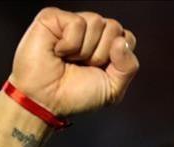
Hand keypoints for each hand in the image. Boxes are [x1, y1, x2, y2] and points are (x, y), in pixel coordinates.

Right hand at [9, 8, 138, 115]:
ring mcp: (72, 23)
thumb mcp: (112, 89)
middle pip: (114, 27)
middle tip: (81, 66)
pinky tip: (58, 51)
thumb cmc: (74, 95)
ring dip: (84, 50)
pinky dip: (69, 43)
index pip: (127, 37)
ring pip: (97, 22)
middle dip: (101, 54)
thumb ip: (129, 67)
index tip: (99, 71)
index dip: (117, 58)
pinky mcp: (53, 18)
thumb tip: (121, 41)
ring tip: (68, 59)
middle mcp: (91, 31)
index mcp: (106, 45)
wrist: (45, 101)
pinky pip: (77, 23)